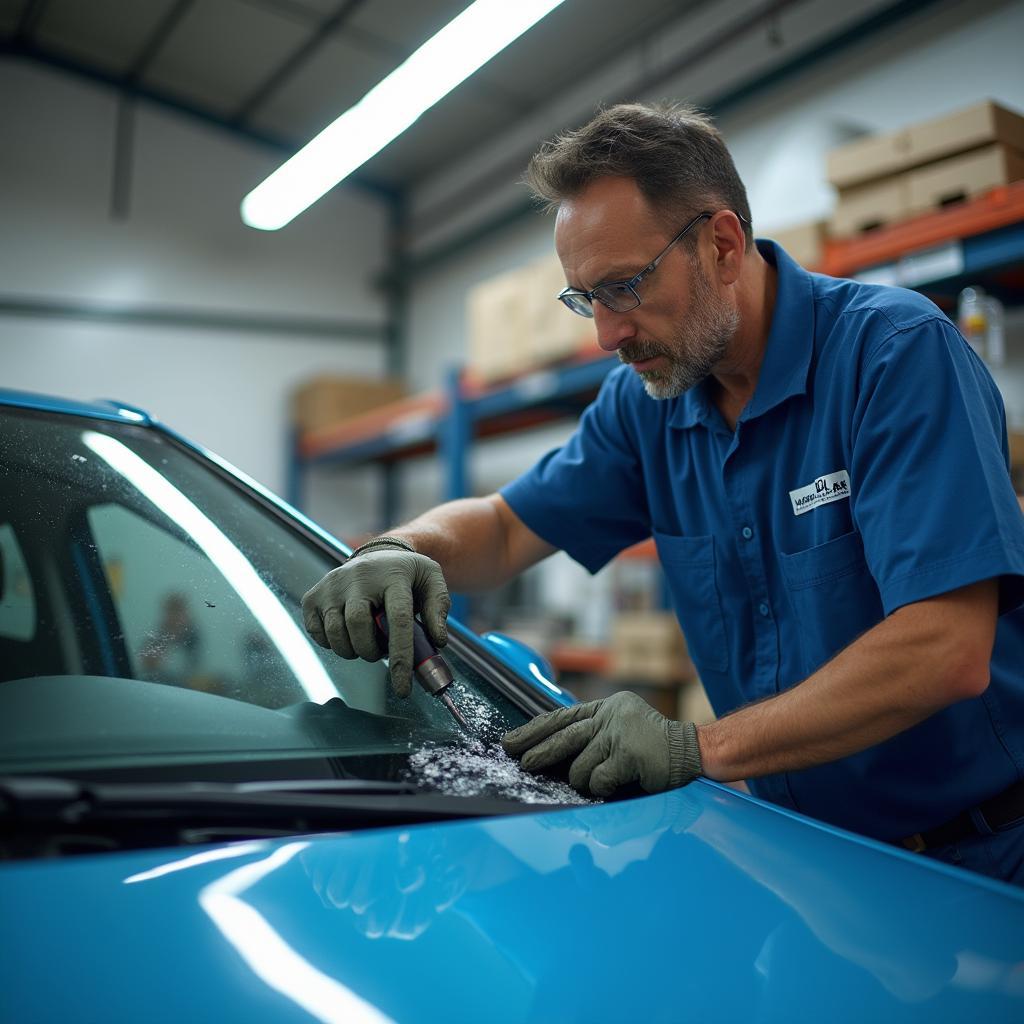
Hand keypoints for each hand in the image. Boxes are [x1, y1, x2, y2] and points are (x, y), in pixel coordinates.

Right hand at [301, 542, 449, 697]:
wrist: (378, 553)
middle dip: (371, 652)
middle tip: (381, 651)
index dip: (400, 657)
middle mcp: (358, 577)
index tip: (403, 688)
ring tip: (367, 642)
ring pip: (336, 633)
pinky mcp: (313, 596)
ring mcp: (332, 585)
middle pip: (358, 626)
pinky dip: (332, 644)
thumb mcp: (432, 581)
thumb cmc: (407, 575)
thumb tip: (437, 642)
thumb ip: (438, 608)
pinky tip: (348, 633)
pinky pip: (316, 633)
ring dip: (353, 651)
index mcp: (393, 575)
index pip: (397, 619)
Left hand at [501, 691, 701, 797]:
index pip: (560, 717)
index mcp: (605, 707)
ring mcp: (619, 734)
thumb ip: (591, 730)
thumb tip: (549, 747)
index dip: (533, 731)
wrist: (691, 750)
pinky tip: (615, 784)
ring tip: (599, 780)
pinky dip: (602, 788)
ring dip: (584, 780)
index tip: (511, 742)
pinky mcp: (628, 755)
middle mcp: (610, 716)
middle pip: (563, 737)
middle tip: (523, 765)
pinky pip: (598, 781)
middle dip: (539, 753)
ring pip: (579, 767)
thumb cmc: (652, 745)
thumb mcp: (620, 724)